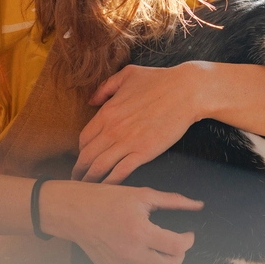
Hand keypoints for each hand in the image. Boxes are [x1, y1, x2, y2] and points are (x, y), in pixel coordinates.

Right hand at [44, 179, 202, 263]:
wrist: (76, 212)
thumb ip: (173, 201)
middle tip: (175, 244)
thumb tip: (199, 205)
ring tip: (161, 257)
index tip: (188, 233)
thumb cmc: (109, 199)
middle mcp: (131, 254)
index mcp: (140, 232)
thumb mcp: (142, 194)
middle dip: (179, 256)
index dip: (189, 240)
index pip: (177, 247)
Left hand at [73, 62, 209, 183]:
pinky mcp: (144, 152)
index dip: (81, 151)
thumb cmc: (160, 80)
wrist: (186, 91)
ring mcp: (127, 142)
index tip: (83, 158)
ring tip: (88, 188)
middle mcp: (112, 129)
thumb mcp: (128, 74)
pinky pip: (120, 172)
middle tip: (77, 180)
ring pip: (99, 167)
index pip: (84, 138)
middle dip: (80, 170)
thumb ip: (105, 87)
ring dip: (91, 179)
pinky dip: (111, 182)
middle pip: (87, 156)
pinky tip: (108, 188)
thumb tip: (91, 100)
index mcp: (107, 111)